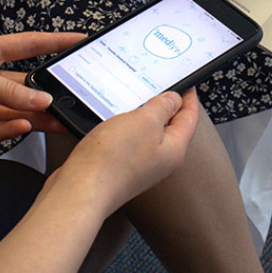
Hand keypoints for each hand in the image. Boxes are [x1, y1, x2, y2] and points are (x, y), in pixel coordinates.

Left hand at [0, 32, 84, 142]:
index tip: (80, 40)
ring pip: (13, 112)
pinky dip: (9, 131)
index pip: (28, 45)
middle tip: (73, 100)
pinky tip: (23, 129)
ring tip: (56, 121)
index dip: (54, 42)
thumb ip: (7, 90)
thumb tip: (42, 99)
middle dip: (47, 93)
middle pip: (23, 86)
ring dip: (33, 116)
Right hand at [52, 89, 199, 215]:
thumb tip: (174, 100)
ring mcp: (140, 165)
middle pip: (170, 126)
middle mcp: (160, 160)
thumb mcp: (145, 121)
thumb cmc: (113, 160)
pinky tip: (115, 120)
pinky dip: (126, 127)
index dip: (189, 96)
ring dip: (142, 115)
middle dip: (166, 105)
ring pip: (147, 133)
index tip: (186, 82)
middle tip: (160, 85)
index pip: (190, 117)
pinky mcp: (120, 168)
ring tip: (135, 98)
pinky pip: (129, 142)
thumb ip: (162, 107)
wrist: (81, 190)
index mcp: (174, 149)